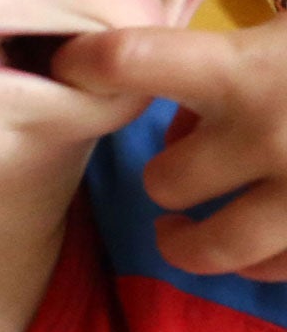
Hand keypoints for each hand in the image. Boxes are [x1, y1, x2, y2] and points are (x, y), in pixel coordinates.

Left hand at [56, 20, 286, 276]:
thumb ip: (229, 63)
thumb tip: (177, 122)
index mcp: (247, 70)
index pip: (128, 61)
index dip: (83, 65)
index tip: (66, 69)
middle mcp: (266, 136)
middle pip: (165, 180)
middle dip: (165, 175)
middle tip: (174, 170)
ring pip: (211, 246)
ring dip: (187, 241)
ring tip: (179, 234)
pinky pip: (272, 269)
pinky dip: (256, 262)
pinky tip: (258, 245)